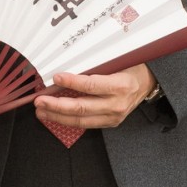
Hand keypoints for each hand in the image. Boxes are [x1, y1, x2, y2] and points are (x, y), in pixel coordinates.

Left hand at [34, 65, 155, 131]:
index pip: (91, 85)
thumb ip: (94, 67)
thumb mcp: (116, 62)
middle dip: (57, 105)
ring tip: (41, 111)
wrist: (147, 83)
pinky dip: (68, 121)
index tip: (55, 77)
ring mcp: (114, 117)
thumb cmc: (129, 68)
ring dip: (58, 116)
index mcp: (120, 85)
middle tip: (40, 101)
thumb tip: (67, 68)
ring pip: (81, 120)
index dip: (72, 82)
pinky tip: (55, 116)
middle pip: (82, 108)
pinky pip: (86, 124)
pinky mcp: (110, 123)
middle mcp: (116, 104)